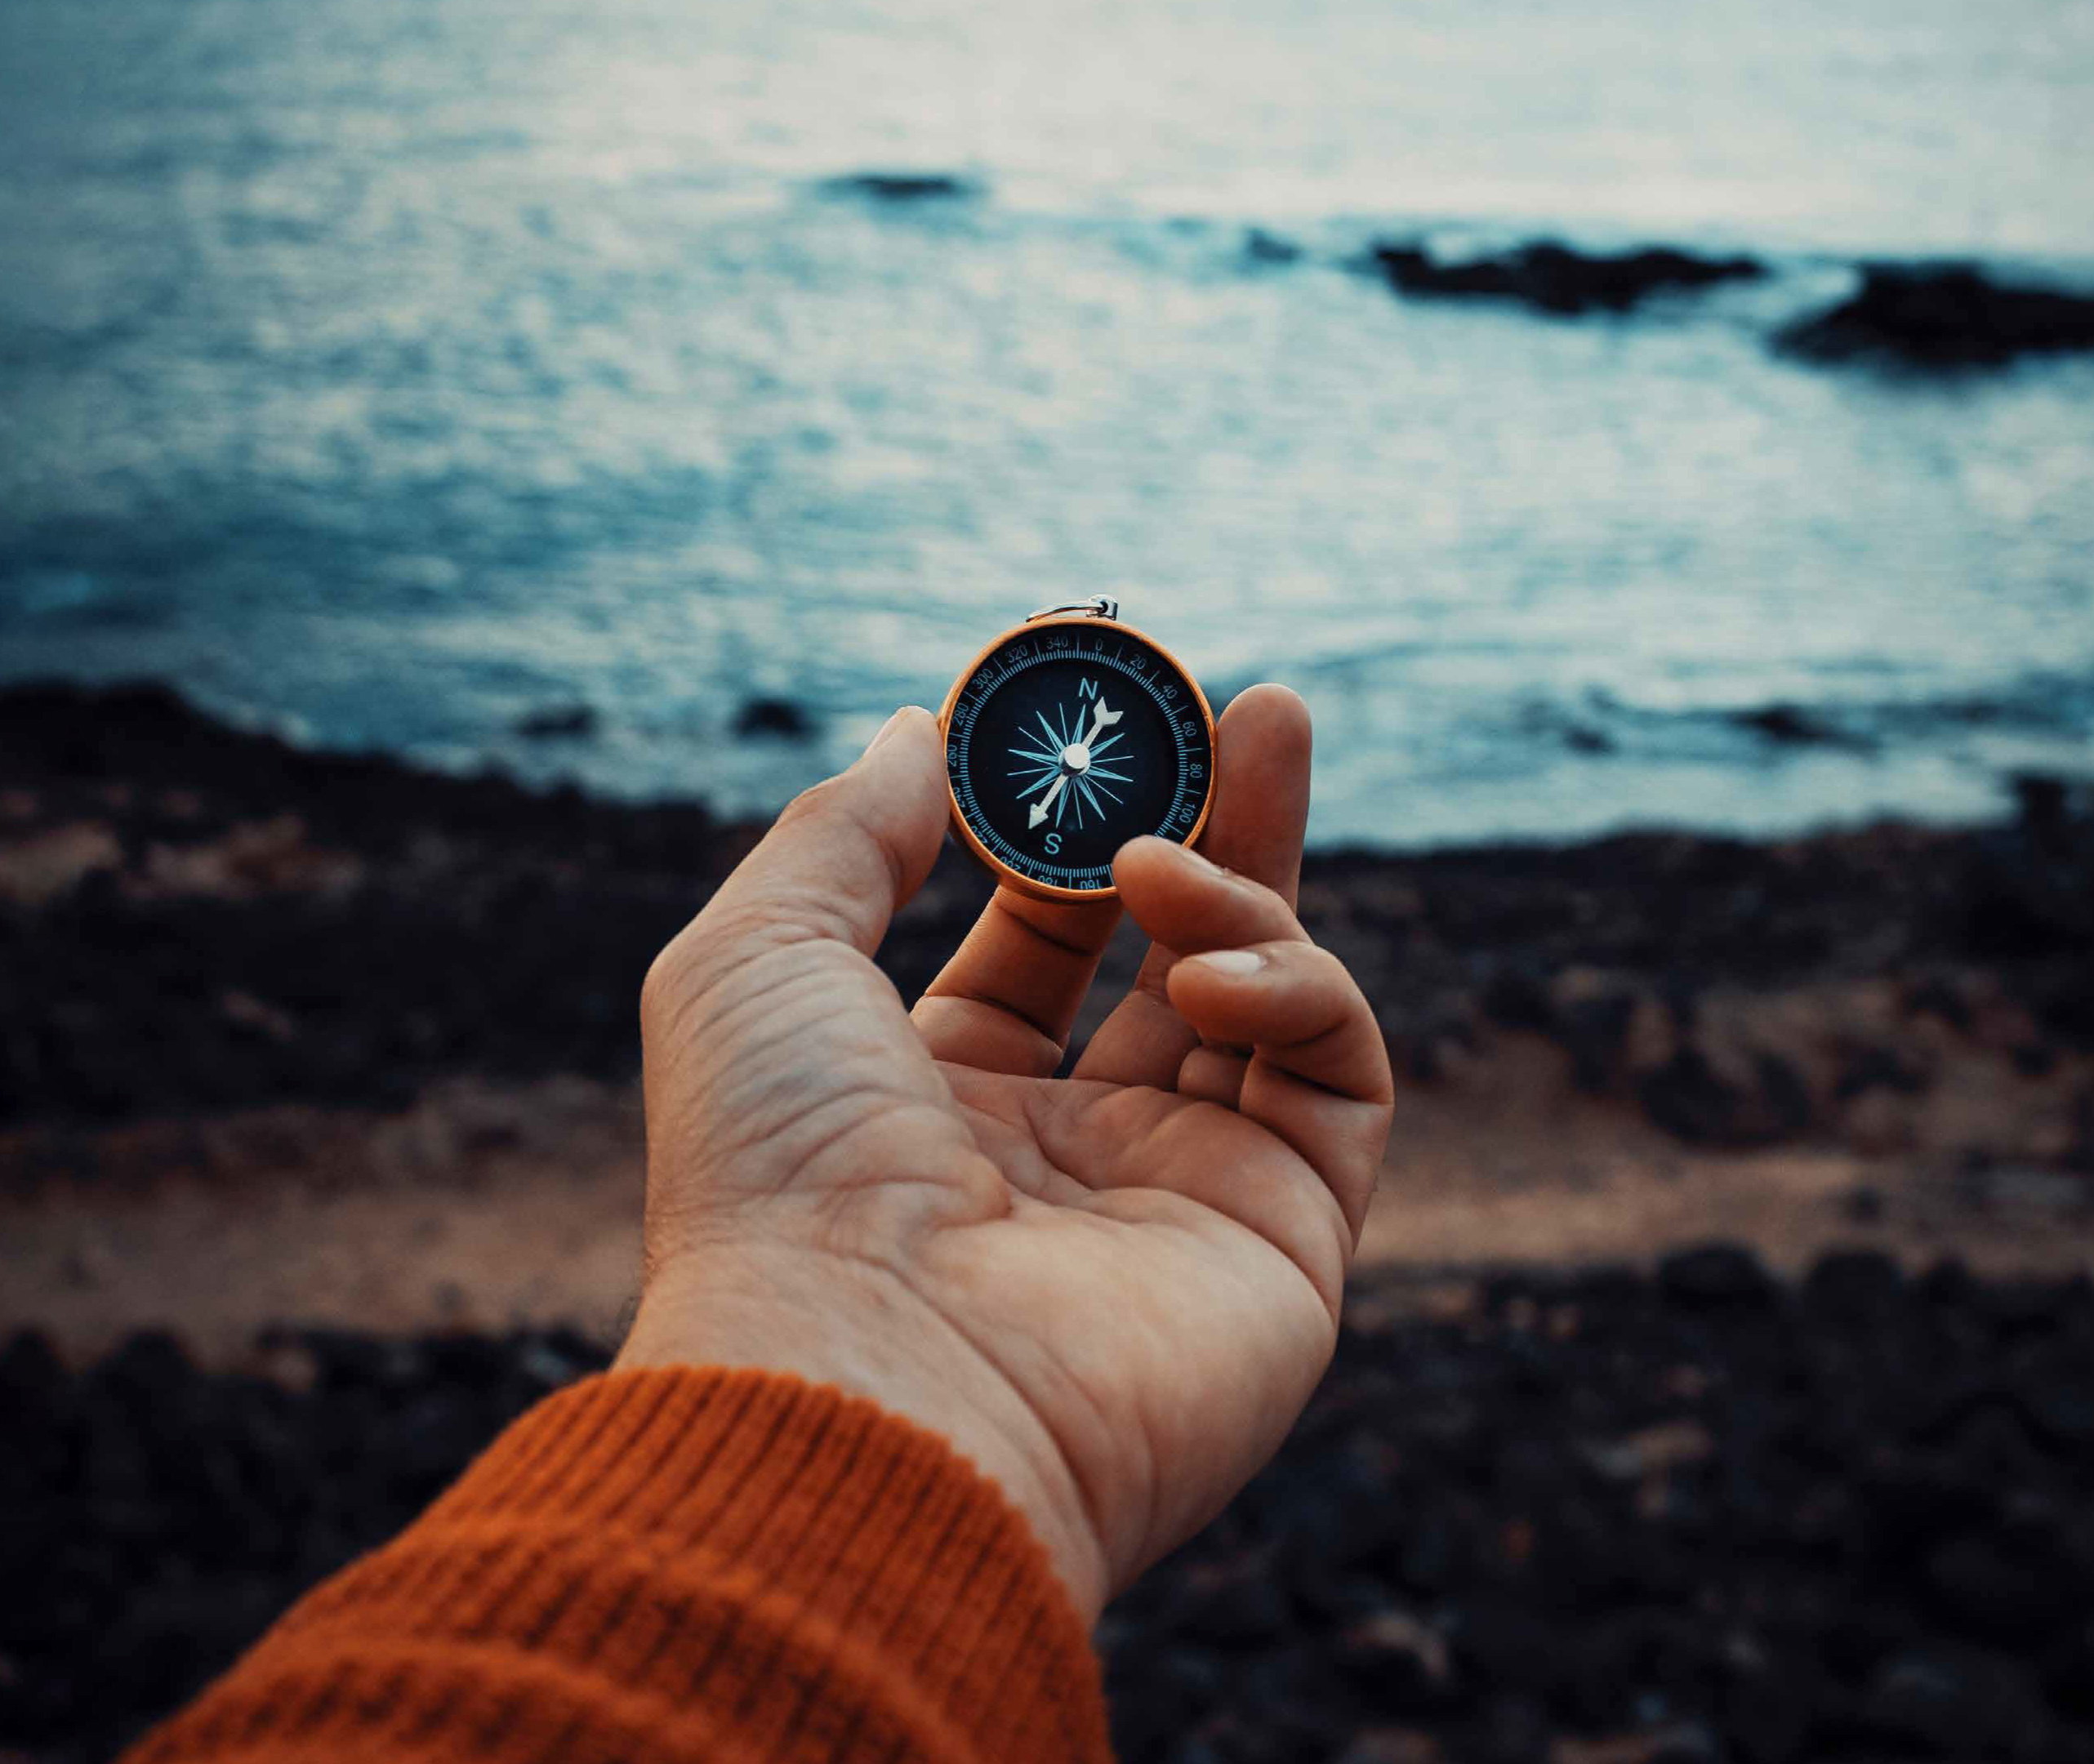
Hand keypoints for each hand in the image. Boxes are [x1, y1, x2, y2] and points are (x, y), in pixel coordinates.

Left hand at [617, 687, 1392, 1617]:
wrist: (868, 1393)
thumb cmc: (778, 1185)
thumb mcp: (755, 964)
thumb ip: (842, 835)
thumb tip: (915, 729)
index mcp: (939, 1109)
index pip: (1041, 940)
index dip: (1074, 825)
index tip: (1106, 710)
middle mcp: (1072, 1159)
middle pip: (1178, 954)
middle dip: (1222, 821)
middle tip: (1257, 701)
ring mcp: (1187, 1199)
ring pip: (1275, 998)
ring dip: (1248, 888)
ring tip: (1169, 856)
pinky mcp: (1288, 1240)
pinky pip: (1337, 1074)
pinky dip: (1298, 986)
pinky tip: (1209, 966)